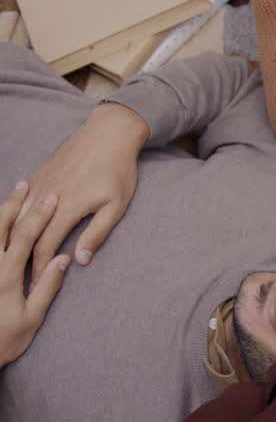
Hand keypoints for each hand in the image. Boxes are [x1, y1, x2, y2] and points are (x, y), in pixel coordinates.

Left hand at [0, 182, 69, 365]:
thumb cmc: (4, 339)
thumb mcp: (32, 317)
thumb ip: (47, 286)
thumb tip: (65, 259)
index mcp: (6, 275)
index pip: (25, 236)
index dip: (39, 216)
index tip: (52, 199)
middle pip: (2, 226)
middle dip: (16, 204)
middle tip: (28, 185)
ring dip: (2, 211)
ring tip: (13, 194)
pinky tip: (0, 221)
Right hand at [18, 102, 146, 282]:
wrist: (109, 133)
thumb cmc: (118, 171)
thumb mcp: (116, 206)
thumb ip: (97, 234)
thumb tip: (79, 260)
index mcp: (67, 207)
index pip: (44, 247)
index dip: (37, 270)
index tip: (33, 288)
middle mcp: (47, 196)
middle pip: (26, 235)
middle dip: (22, 260)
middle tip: (20, 280)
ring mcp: (40, 182)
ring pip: (17, 216)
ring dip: (13, 239)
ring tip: (12, 258)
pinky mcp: (39, 173)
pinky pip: (19, 199)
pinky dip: (13, 217)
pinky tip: (12, 229)